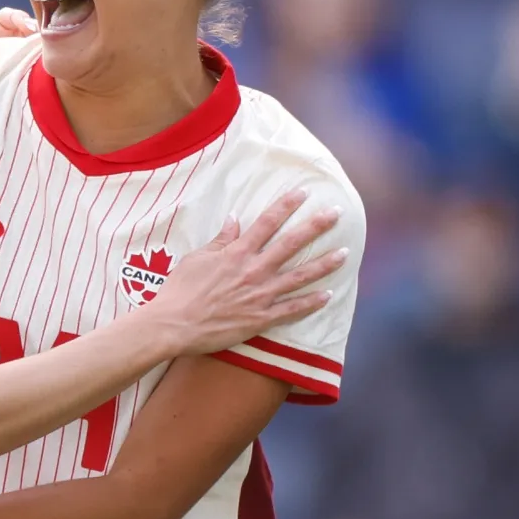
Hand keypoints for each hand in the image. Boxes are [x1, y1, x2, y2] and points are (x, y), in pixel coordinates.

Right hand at [148, 190, 347, 356]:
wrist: (173, 325)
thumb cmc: (180, 290)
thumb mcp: (197, 258)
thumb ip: (221, 240)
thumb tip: (235, 218)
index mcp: (237, 253)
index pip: (267, 223)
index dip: (286, 206)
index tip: (303, 193)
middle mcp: (253, 271)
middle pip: (291, 244)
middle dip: (315, 226)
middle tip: (336, 213)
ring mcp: (259, 295)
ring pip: (298, 277)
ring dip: (323, 264)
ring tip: (344, 253)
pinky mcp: (260, 319)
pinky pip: (291, 310)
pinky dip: (310, 303)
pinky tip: (328, 295)